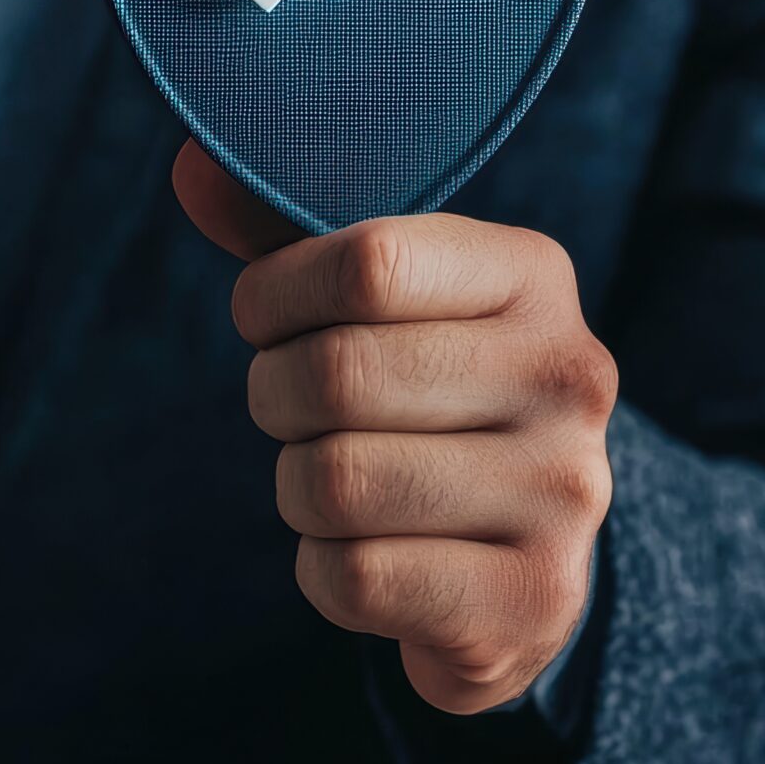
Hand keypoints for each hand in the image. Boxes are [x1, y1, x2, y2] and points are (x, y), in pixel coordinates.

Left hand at [173, 141, 616, 712]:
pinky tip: (369, 555)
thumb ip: (289, 231)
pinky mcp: (531, 599)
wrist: (527, 554)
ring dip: (297, 489)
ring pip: (336, 482)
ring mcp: (564, 494)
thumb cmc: (428, 394)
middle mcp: (570, 375)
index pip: (370, 261)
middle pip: (339, 372)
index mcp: (534, 275)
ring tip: (337, 483)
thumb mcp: (380, 300)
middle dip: (274, 396)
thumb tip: (194, 164)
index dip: (277, 293)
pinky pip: (354, 577)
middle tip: (293, 411)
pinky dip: (323, 571)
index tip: (268, 318)